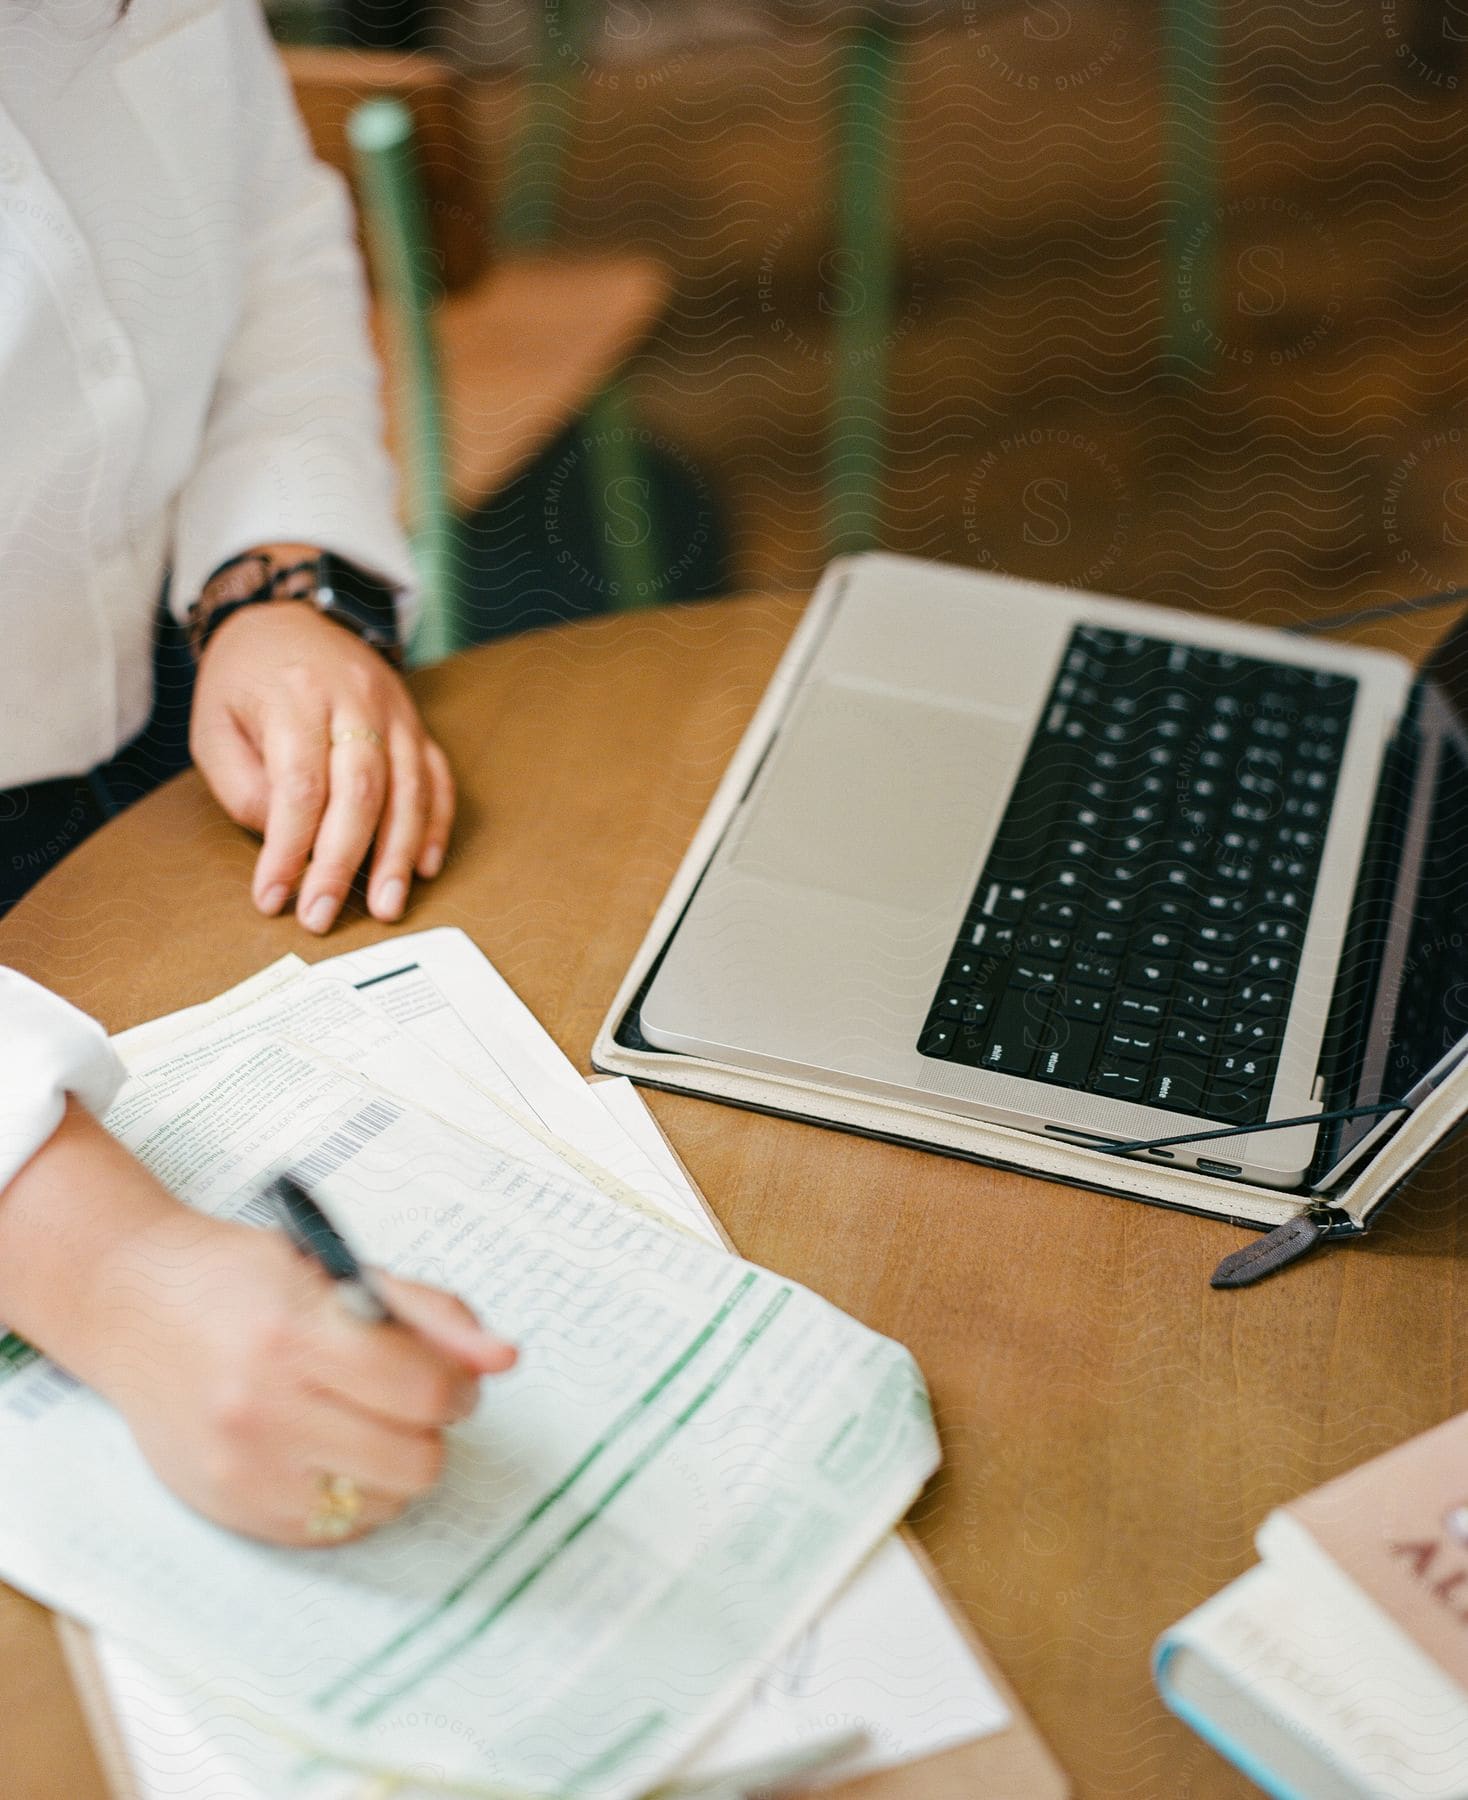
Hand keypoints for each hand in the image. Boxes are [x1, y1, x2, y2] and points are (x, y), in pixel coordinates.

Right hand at [96, 1210, 516, 1544]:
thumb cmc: (243, 1279)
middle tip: (413, 1399)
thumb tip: (504, 1359)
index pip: (423, 1391)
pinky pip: (336, 1528)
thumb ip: (431, 1314)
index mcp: (295, 1337)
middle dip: (432, 1428)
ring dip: (396, 1464)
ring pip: (384, 1502)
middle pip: (415, 1461)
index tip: (450, 1375)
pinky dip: (353, 1493)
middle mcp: (262, 1411)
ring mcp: (242, 1471)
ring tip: (365, 1419)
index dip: (457, 1384)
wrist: (132, 1305)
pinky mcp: (230, 1511)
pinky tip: (328, 1447)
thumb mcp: (342, 1270)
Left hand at [189, 590, 454, 933]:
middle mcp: (353, 700)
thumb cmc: (245, 680)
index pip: (299, 786)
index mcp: (294, 696)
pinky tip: (424, 867)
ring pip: (408, 789)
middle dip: (343, 863)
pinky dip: (435, 826)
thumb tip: (287, 842)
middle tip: (324, 916)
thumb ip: (244, 787)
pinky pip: (436, 779)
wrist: (290, 615)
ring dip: (398, 855)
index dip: (290, 849)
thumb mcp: (214, 727)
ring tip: (385, 906)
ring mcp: (394, 711)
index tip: (274, 898)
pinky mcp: (416, 724)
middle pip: (360, 791)